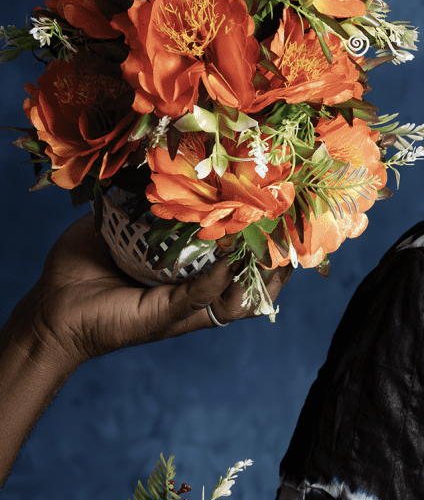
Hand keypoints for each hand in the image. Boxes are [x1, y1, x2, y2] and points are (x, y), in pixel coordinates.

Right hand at [4, 213, 290, 371]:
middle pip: (235, 248)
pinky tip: (201, 175)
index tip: (294, 254)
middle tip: (282, 209)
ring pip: (206, 222)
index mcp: (203, 297)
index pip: (250, 285)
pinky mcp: (139, 223)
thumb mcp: (163, 315)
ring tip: (252, 187)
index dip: (273, 273)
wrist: (54, 312)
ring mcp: (166, 244)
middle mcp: (191, 268)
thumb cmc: (113, 324)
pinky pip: (165, 205)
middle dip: (258, 232)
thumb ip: (199, 293)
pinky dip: (182, 191)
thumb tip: (236, 263)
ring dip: (227, 206)